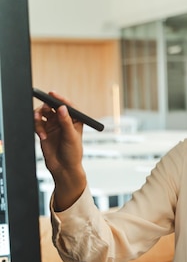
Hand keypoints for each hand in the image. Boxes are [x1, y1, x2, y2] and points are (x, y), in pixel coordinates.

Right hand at [34, 91, 86, 209]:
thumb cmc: (73, 153)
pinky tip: (42, 136)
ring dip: (39, 116)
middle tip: (44, 109)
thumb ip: (66, 122)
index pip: (68, 105)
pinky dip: (37, 127)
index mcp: (75, 120)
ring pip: (43, 113)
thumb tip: (62, 108)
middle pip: (53, 106)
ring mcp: (53, 125)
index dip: (60, 98)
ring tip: (39, 123)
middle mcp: (64, 121)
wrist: (63, 168)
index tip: (52, 94)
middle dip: (46, 106)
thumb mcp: (71, 137)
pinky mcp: (44, 131)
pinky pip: (37, 123)